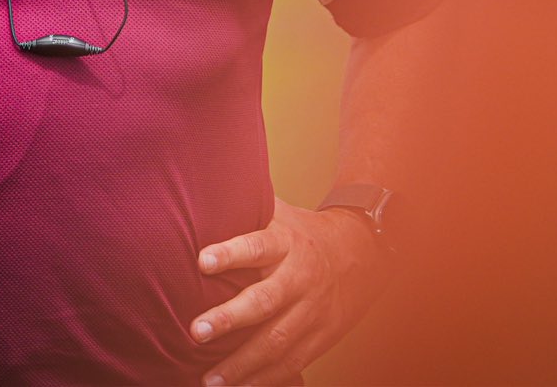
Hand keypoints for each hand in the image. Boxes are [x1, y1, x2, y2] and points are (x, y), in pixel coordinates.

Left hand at [191, 198, 383, 385]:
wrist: (360, 252)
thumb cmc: (301, 232)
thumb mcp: (277, 212)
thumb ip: (243, 207)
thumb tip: (197, 187)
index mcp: (285, 242)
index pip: (256, 245)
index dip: (231, 253)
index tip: (202, 261)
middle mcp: (298, 276)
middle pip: (265, 299)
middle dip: (230, 317)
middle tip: (196, 330)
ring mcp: (312, 310)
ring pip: (278, 340)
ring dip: (243, 363)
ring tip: (210, 380)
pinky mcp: (321, 336)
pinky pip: (292, 361)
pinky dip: (266, 379)